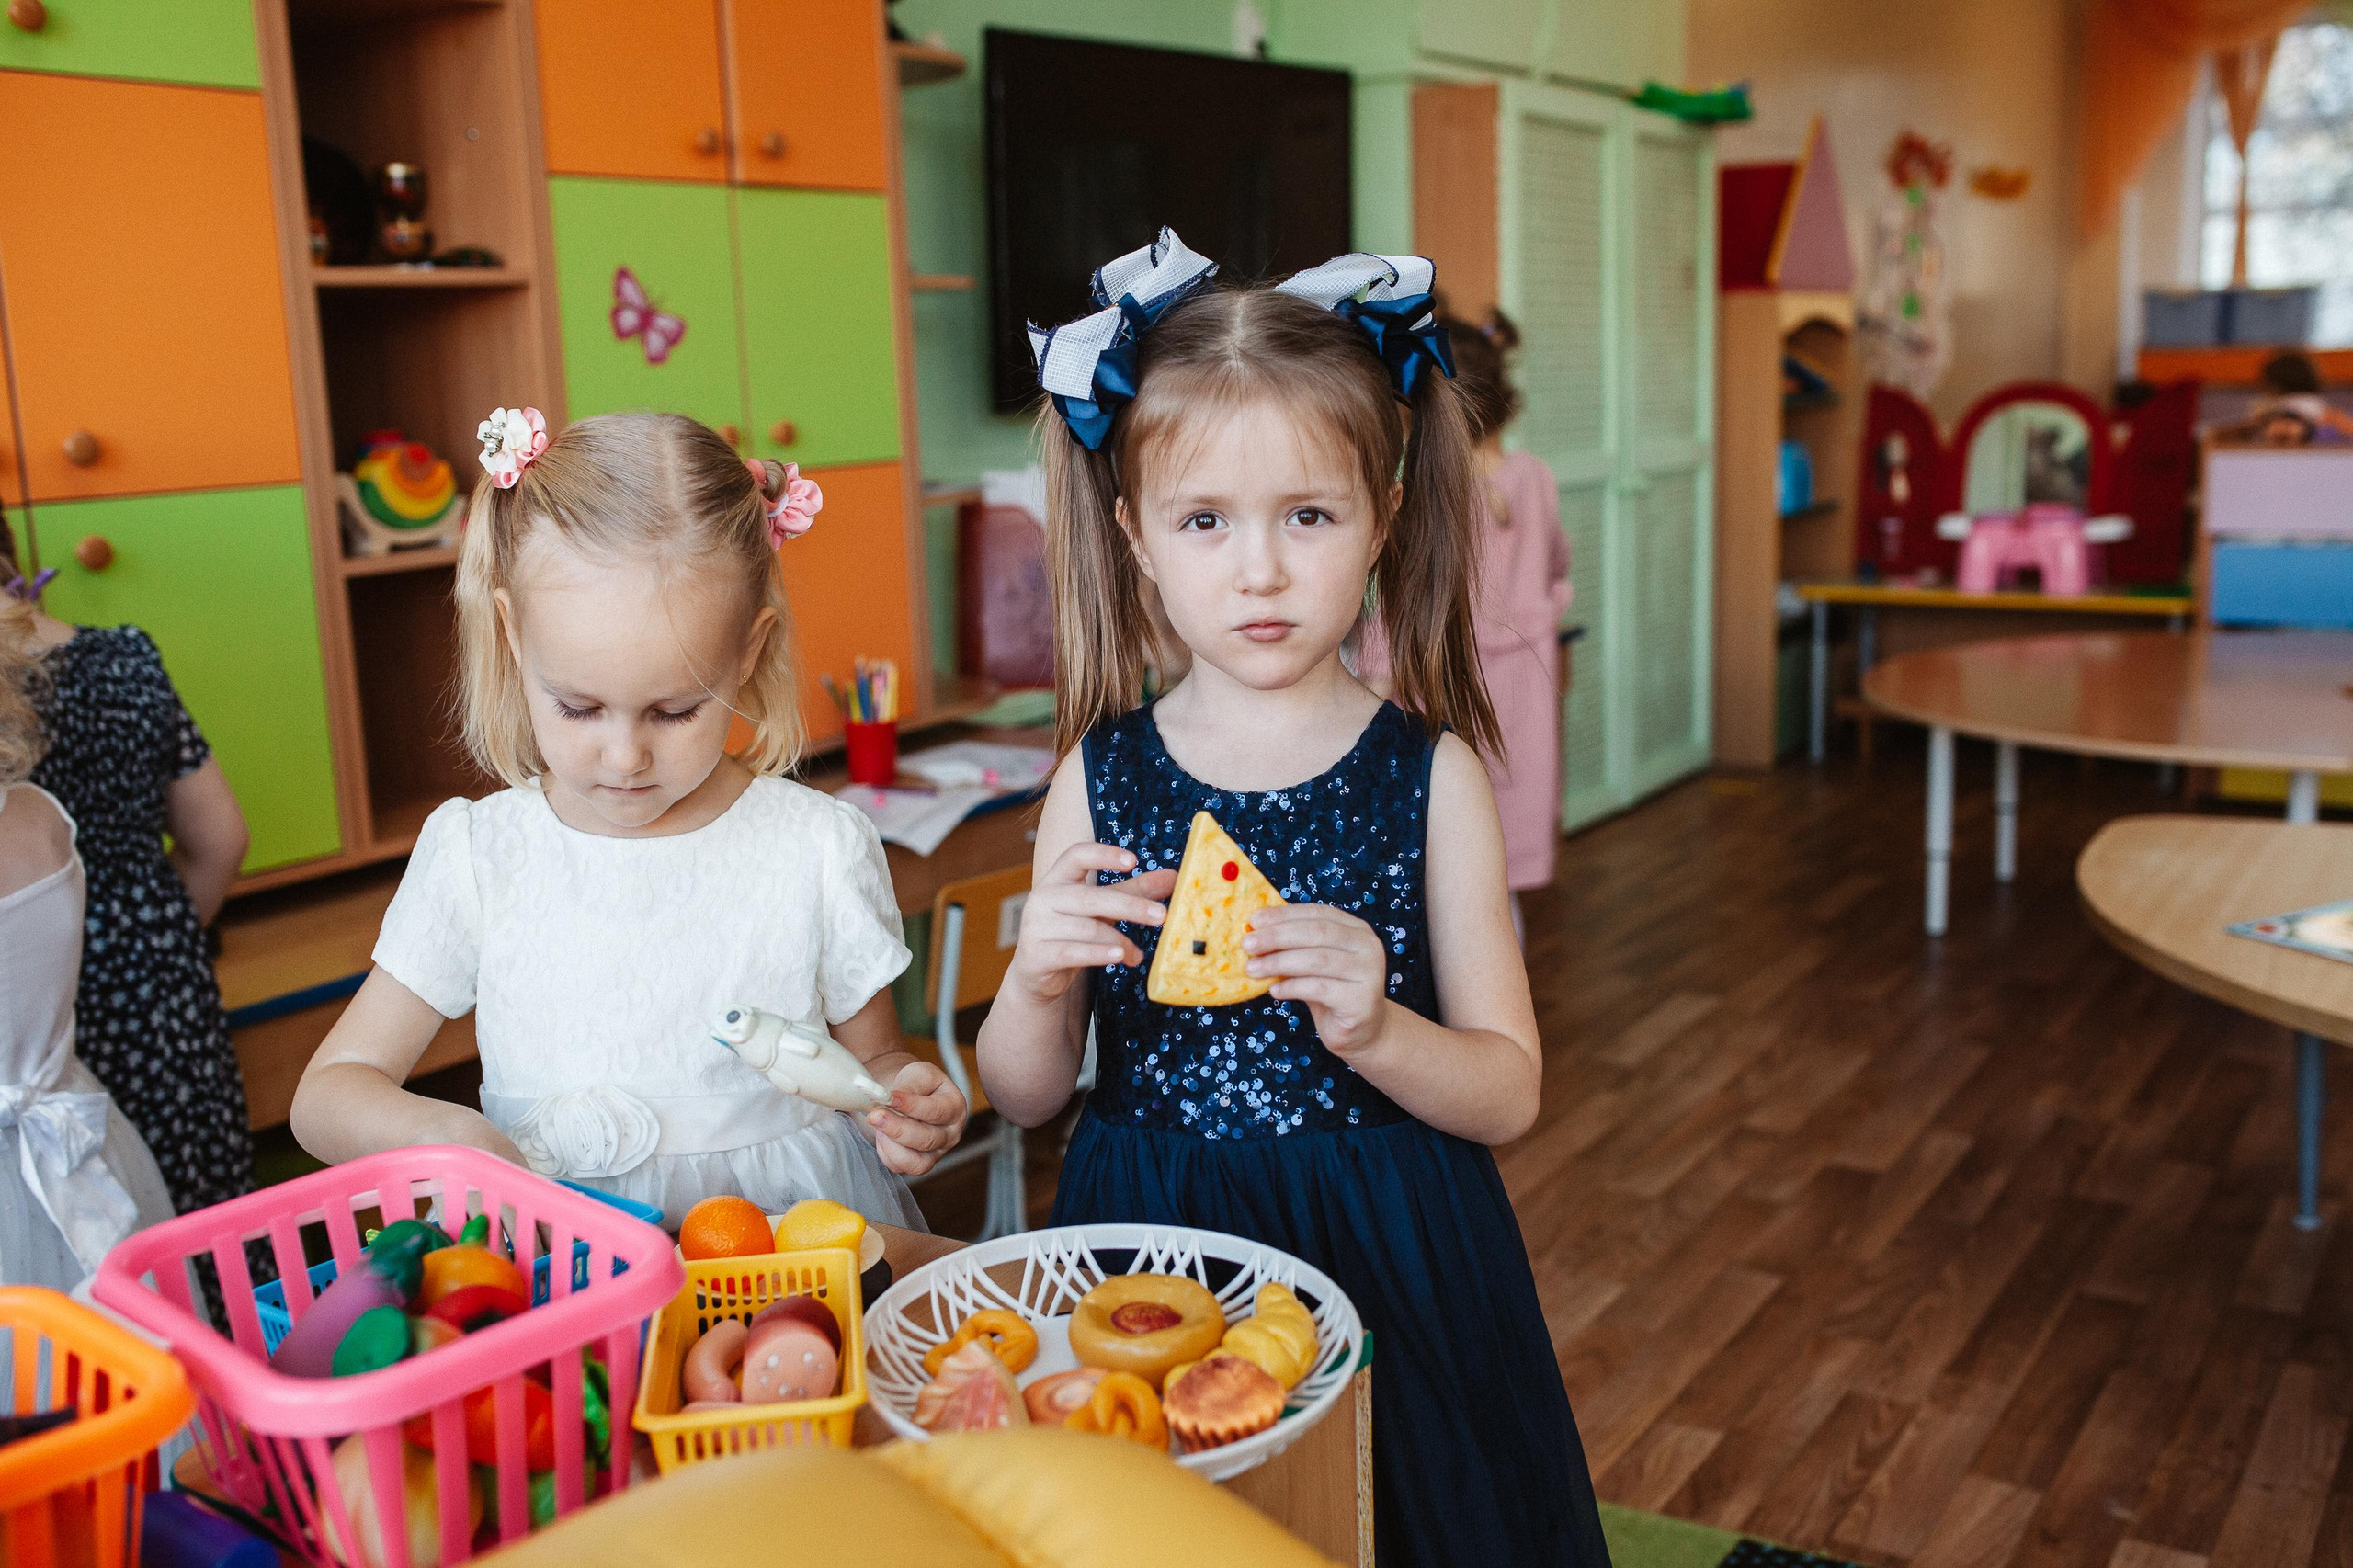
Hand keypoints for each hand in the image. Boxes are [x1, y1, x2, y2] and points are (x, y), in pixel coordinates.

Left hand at [866, 1060, 967, 1176]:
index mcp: (954, 1107)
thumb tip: (891, 1099)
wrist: (909, 1097)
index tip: (889, 1098)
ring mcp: (936, 1153)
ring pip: (916, 1161)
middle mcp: (950, 1134)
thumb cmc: (917, 1085)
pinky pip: (901, 1167)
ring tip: (877, 1125)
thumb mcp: (918, 1074)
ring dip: (891, 1145)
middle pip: (926, 1139)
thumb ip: (909, 1086)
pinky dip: (887, 1153)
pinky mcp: (919, 1164)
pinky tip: (882, 1136)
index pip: (935, 1111)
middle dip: (897, 1128)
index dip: (911, 1106)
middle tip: (875, 1115)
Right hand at [1007, 842, 1175, 1005]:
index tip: (1134, 861)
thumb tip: (1174, 877)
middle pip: (1089, 897)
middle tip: (1161, 916)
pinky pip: (1073, 953)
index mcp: (1057, 878)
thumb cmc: (1072, 932)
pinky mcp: (1036, 955)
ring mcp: (1036, 927)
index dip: (1104, 855)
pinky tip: (1120, 957)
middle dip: (1129, 906)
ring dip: (1119, 941)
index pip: (1076, 855)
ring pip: (1085, 929)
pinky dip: (1099, 955)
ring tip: (1138, 953)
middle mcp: (1042, 898)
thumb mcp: (1103, 909)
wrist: (1036, 971)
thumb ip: (1133, 891)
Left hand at [1243, 904, 1392, 1058]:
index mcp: (1356, 929)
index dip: (1284, 915)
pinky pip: (1320, 989)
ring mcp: (1369, 973)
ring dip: (1279, 963)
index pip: (1317, 913)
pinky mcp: (1361, 1000)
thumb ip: (1294, 947)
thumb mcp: (1313, 964)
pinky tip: (1274, 991)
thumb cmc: (1332, 992)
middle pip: (1317, 933)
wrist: (1362, 1031)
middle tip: (1247, 944)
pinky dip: (1292, 987)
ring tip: (1253, 969)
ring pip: (1317, 960)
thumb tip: (1254, 933)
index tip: (1254, 921)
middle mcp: (1368, 946)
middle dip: (1277, 937)